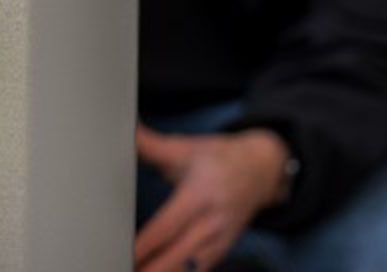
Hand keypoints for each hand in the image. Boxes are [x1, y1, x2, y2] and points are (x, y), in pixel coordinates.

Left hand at [134, 125, 287, 271]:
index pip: (166, 227)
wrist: (263, 169)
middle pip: (178, 257)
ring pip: (190, 269)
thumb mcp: (186, 147)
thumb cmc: (219, 158)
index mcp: (199, 194)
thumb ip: (151, 145)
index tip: (125, 253)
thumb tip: (126, 129)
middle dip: (151, 268)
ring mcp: (220, 240)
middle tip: (124, 267)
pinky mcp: (222, 251)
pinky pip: (200, 271)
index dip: (144, 245)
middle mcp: (212, 221)